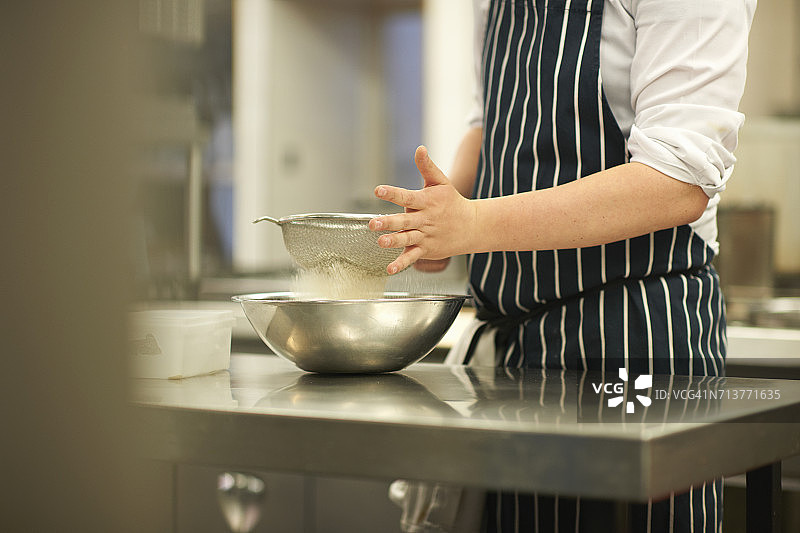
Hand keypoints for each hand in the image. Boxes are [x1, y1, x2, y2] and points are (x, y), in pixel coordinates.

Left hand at [369, 146, 476, 273]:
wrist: (472, 226)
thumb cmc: (452, 202)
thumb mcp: (441, 182)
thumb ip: (427, 167)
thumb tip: (419, 148)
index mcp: (426, 202)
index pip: (407, 196)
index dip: (393, 193)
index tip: (378, 190)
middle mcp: (425, 219)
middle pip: (405, 221)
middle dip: (389, 222)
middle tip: (374, 223)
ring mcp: (426, 236)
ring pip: (407, 239)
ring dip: (394, 241)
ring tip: (381, 242)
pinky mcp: (426, 250)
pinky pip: (412, 257)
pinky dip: (401, 264)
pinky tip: (390, 268)